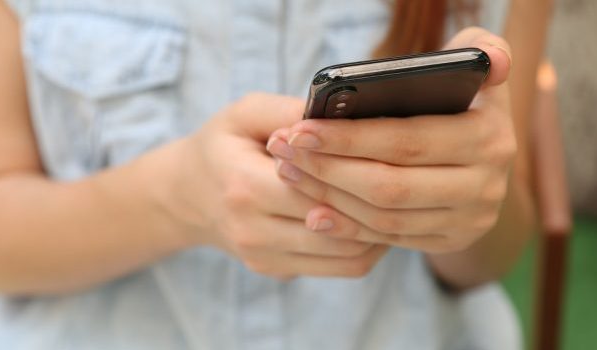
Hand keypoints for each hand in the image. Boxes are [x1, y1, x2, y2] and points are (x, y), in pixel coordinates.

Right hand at [165, 93, 387, 278]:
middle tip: (409, 180)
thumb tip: (342, 115)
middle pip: (339, 227)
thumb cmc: (223, 145)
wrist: (188, 195)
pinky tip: (376, 219)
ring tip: (399, 200)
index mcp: (244, 186)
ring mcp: (265, 258)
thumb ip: (289, 111)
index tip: (390, 154)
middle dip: (378, 204)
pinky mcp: (277, 271)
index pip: (318, 189)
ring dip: (380, 231)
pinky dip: (366, 246)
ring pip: (347, 257)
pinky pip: (339, 268)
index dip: (358, 173)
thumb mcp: (245, 113)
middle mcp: (253, 231)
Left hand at [266, 28, 514, 253]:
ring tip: (291, 172)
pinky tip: (314, 211)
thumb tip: (493, 62)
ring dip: (330, 198)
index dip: (349, 138)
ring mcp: (470, 220)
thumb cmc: (464, 98)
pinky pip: (390, 239)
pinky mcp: (452, 241)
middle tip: (285, 151)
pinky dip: (349, 227)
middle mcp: (486, 186)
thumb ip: (481, 48)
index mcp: (489, 137)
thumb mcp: (476, 67)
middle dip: (328, 169)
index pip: (406, 142)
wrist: (485, 157)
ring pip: (385, 217)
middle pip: (390, 186)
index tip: (300, 129)